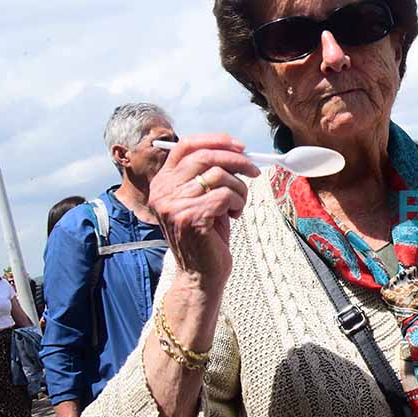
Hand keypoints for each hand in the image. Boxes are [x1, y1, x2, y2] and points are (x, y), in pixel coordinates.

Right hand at [149, 134, 259, 290]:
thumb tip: (237, 150)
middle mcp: (163, 192)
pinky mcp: (191, 218)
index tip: (239, 146)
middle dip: (237, 161)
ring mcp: (174, 205)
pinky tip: (233, 216)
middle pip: (205, 157)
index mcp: (163, 182)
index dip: (215, 140)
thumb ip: (210, 173)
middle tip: (254, 171)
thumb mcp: (203, 199)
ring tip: (237, 205)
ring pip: (219, 176)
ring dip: (239, 189)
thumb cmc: (206, 237)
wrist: (200, 276)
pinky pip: (225, 195)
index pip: (185, 146)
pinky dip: (238, 203)